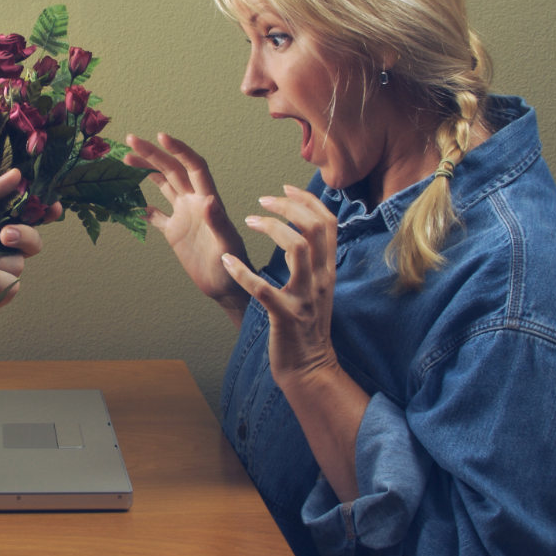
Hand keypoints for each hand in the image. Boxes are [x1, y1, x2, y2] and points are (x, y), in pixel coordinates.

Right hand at [124, 133, 251, 319]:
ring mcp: (184, 215)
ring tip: (126, 159)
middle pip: (173, 170)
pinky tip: (132, 201)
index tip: (160, 137)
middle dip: (153, 153)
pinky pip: (157, 215)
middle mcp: (194, 202)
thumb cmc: (231, 267)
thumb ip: (218, 222)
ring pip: (163, 185)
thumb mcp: (226, 245)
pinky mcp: (175, 231)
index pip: (193, 167)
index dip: (179, 150)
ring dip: (147, 170)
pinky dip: (145, 206)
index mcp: (207, 201)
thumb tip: (208, 200)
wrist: (226, 287)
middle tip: (131, 140)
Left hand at [222, 185, 336, 382]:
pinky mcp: (285, 316)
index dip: (307, 200)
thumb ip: (311, 261)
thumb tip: (300, 232)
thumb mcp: (316, 288)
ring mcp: (304, 298)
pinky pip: (263, 289)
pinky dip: (242, 273)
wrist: (310, 367)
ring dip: (271, 228)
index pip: (328, 223)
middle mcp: (320, 279)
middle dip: (288, 207)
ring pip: (297, 248)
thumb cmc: (306, 325)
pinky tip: (227, 262)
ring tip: (249, 221)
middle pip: (315, 228)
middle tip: (262, 200)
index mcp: (327, 269)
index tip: (285, 188)